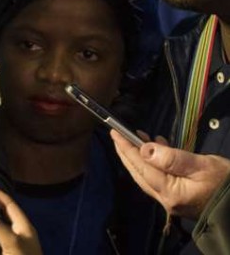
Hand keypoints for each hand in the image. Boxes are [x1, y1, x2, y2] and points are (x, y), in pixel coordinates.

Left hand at [111, 129, 229, 218]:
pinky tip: (159, 149)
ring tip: (139, 137)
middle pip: (139, 173)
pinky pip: (159, 179)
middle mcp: (167, 200)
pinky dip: (154, 164)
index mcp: (171, 193)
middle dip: (127, 153)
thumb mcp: (202, 166)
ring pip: (148, 176)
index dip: (126, 148)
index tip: (114, 132)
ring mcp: (173, 201)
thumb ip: (172, 158)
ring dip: (141, 157)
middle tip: (118, 134)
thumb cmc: (226, 183)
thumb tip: (144, 149)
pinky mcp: (179, 199)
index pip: (141, 167)